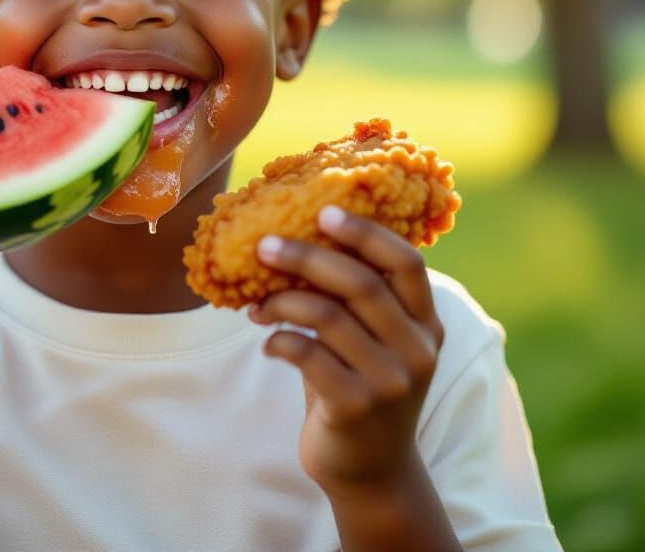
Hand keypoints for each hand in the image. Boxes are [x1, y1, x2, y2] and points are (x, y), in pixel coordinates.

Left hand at [248, 206, 443, 493]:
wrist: (370, 471)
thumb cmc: (360, 385)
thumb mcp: (371, 340)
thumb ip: (352, 299)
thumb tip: (295, 236)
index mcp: (427, 323)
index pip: (407, 263)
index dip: (366, 233)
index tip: (324, 212)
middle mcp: (417, 350)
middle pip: (360, 283)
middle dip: (306, 257)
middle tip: (264, 245)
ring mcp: (390, 382)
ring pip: (327, 316)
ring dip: (281, 300)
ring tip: (255, 303)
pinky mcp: (356, 407)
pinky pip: (306, 354)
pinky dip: (278, 340)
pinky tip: (268, 342)